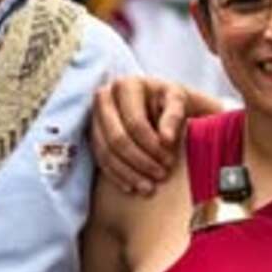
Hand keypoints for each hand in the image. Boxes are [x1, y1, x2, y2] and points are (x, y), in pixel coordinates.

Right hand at [91, 76, 204, 195]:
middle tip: (161, 176)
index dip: (152, 146)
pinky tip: (131, 187)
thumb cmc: (172, 102)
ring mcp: (95, 116)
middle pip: (117, 138)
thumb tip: (166, 139)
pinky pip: (100, 158)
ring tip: (149, 187)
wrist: (161, 104)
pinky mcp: (93, 133)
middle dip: (140, 161)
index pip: (135, 123)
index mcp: (127, 85)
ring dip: (128, 173)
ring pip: (106, 151)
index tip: (170, 162)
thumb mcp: (178, 101)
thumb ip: (174, 115)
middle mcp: (105, 97)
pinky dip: (116, 175)